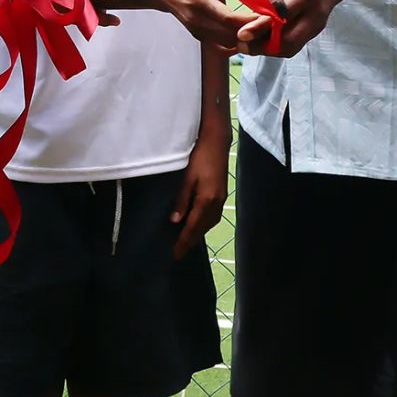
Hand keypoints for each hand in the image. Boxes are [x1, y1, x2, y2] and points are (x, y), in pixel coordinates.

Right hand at [146, 0, 269, 46]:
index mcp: (199, 0)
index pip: (229, 18)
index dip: (252, 20)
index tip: (270, 14)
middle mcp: (198, 21)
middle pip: (233, 35)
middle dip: (256, 30)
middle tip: (274, 21)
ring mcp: (198, 32)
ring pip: (230, 44)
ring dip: (249, 38)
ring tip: (264, 26)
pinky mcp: (201, 38)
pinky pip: (224, 47)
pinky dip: (239, 43)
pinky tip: (247, 32)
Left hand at [171, 135, 226, 256]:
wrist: (217, 142)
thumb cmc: (199, 157)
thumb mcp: (187, 177)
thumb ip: (182, 200)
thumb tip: (175, 221)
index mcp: (207, 200)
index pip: (193, 227)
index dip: (183, 241)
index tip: (175, 254)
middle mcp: (216, 203)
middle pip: (202, 228)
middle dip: (190, 242)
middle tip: (178, 253)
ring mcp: (221, 200)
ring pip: (208, 224)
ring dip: (197, 234)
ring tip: (185, 243)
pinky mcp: (221, 195)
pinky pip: (212, 217)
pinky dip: (203, 225)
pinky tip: (196, 225)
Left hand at [241, 0, 334, 56]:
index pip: (283, 14)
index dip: (261, 26)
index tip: (241, 34)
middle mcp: (313, 14)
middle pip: (288, 41)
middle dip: (261, 46)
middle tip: (240, 44)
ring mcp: (315, 26)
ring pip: (289, 47)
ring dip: (266, 49)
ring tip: (245, 45)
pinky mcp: (313, 32)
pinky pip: (292, 45)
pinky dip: (273, 47)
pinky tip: (257, 42)